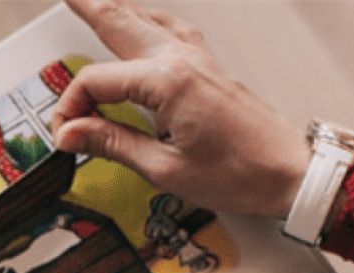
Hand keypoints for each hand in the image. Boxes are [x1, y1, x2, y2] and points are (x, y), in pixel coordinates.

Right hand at [52, 0, 309, 217]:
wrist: (288, 173)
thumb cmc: (238, 174)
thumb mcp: (162, 169)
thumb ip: (112, 145)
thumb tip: (72, 133)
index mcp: (168, 83)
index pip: (96, 83)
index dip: (71, 109)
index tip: (66, 135)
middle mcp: (183, 62)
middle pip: (123, 24)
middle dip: (90, 8)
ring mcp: (200, 62)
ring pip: (150, 21)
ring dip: (121, 10)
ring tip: (99, 2)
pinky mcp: (210, 70)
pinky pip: (175, 32)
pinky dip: (152, 22)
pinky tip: (147, 23)